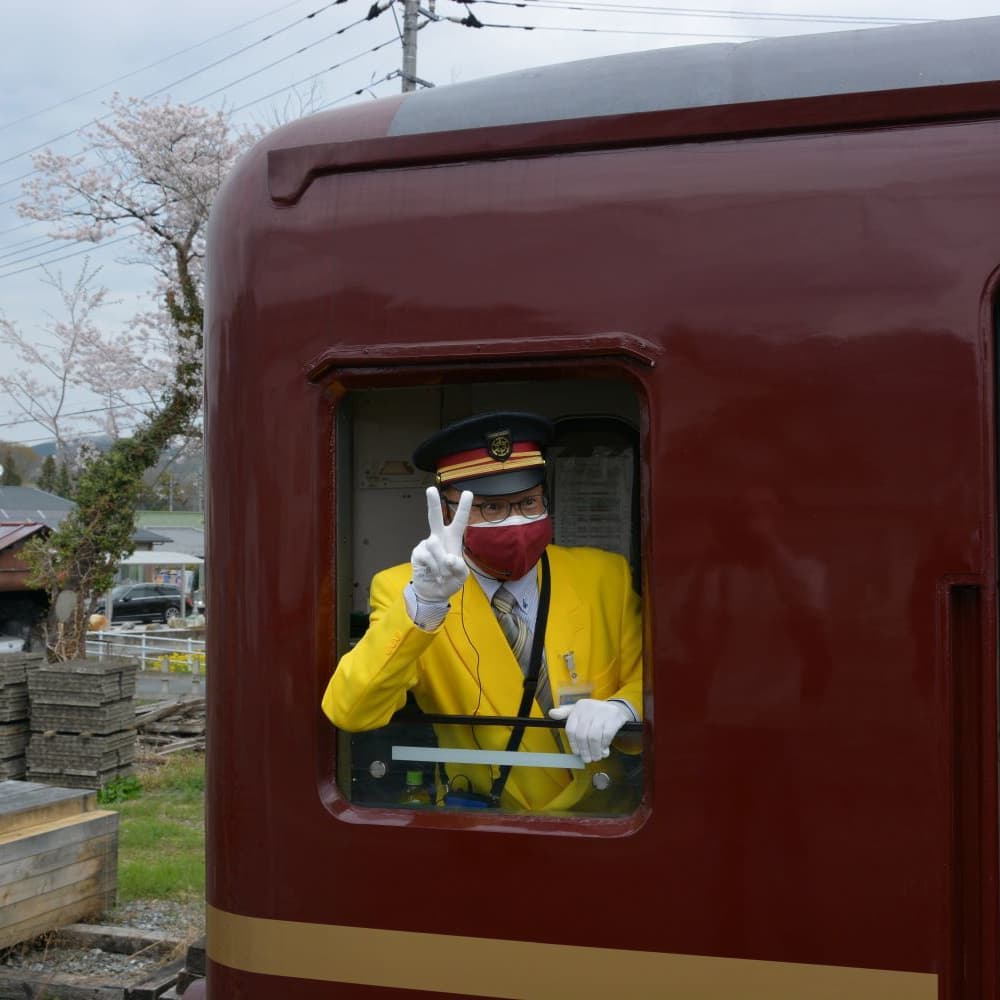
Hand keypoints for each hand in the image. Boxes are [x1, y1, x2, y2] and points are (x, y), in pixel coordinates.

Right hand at [410, 487, 472, 602]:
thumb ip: (458, 566)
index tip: (467, 492)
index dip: (463, 507)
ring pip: (434, 545)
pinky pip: (427, 557)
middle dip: (432, 503)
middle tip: (430, 489)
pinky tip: (435, 575)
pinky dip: (435, 568)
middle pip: (434, 517)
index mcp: (453, 538)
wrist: (434, 592)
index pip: (459, 520)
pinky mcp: (417, 553)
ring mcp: (426, 544)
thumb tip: (447, 558)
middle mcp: (439, 537)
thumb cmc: (450, 579)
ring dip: (441, 562)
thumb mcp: (461, 575)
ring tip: (444, 574)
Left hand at [548, 699, 631, 763]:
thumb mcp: (579, 711)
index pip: (571, 728)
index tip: (576, 753)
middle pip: (582, 735)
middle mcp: (589, 708)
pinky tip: (604, 750)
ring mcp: (602, 712)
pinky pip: (606, 736)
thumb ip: (565, 714)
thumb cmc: (594, 713)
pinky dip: (604, 746)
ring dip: (595, 751)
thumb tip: (551, 714)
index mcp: (579, 707)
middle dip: (584, 750)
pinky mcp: (613, 718)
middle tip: (587, 759)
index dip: (573, 744)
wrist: (617, 708)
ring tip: (596, 757)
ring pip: (594, 737)